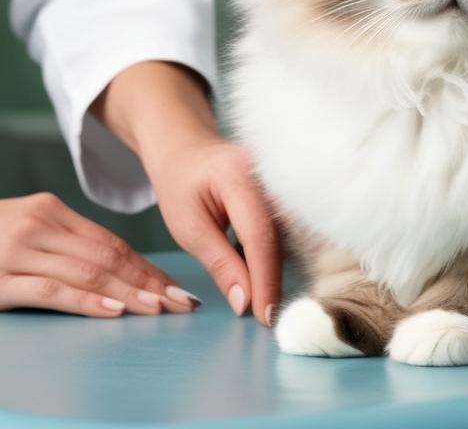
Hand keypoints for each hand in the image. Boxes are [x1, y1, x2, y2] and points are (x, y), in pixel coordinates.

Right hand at [0, 192, 196, 316]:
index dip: (145, 267)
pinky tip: (113, 312)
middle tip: (182, 304)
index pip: (109, 242)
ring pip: (89, 273)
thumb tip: (97, 268)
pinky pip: (53, 290)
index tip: (172, 288)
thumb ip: (51, 241)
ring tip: (160, 311)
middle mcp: (38, 224)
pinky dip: (88, 302)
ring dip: (130, 295)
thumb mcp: (9, 229)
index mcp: (46, 210)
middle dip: (149, 283)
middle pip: (108, 257)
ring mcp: (17, 250)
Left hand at [93, 61, 282, 325]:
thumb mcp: (188, 226)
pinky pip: (285, 230)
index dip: (265, 278)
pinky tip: (261, 274)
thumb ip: (219, 263)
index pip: (259, 234)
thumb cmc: (181, 183)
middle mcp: (270, 175)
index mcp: (239, 176)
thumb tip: (244, 302)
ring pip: (286, 236)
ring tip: (263, 302)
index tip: (264, 315)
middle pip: (279, 238)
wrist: (188, 147)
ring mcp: (281, 181)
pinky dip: (273, 255)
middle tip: (265, 318)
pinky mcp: (285, 192)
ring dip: (274, 269)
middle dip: (272, 280)